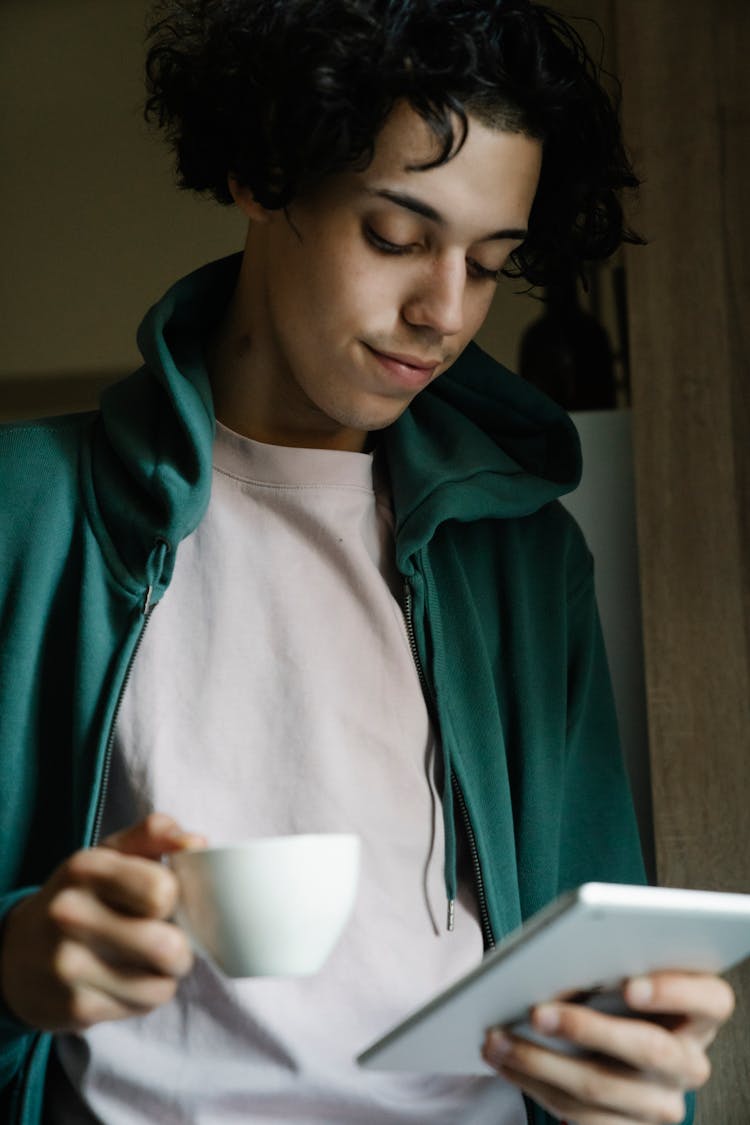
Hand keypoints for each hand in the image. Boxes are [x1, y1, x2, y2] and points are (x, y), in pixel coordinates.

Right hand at [0, 813, 205, 1032]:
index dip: (176, 898)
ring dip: (167, 976)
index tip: (166, 901)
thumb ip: (154, 835)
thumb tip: (197, 843)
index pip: (163, 890)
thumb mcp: (108, 856)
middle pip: (166, 946)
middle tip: (172, 941)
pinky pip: (142, 1006)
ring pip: (160, 984)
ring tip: (151, 963)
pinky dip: (145, 997)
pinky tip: (126, 982)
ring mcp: (68, 964)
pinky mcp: (73, 1008)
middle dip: (183, 947)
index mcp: (86, 868)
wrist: (17, 954)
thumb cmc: (81, 897)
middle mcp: (70, 914)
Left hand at [482, 971, 734, 1123]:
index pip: (710, 1000)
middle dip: (587, 1028)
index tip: (630, 984)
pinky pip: (581, 1117)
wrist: (621, 1045)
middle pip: (649, 1048)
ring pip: (602, 1088)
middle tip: (537, 1012)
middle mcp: (689, 1061)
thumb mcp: (629, 970)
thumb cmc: (618, 988)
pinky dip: (535, 1085)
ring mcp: (661, 1101)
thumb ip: (615, 960)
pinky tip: (506, 1062)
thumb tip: (563, 957)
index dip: (674, 991)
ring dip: (540, 1062)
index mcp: (701, 1012)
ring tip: (497, 1038)